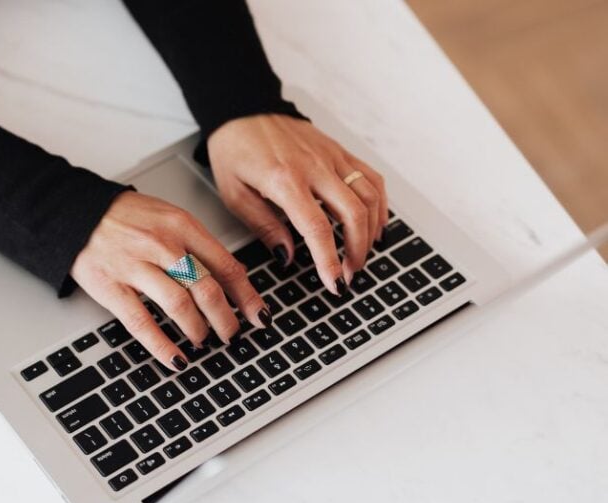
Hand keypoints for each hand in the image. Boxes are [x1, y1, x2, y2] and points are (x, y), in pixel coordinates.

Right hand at [70, 191, 269, 371]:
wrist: (76, 212)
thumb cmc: (125, 217)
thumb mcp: (169, 217)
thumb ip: (198, 244)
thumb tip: (232, 277)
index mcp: (182, 226)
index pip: (226, 265)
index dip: (247, 296)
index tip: (258, 315)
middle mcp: (162, 245)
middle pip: (207, 289)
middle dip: (226, 319)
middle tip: (232, 334)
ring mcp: (136, 267)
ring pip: (180, 307)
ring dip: (198, 331)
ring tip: (203, 341)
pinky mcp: (112, 288)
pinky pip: (142, 322)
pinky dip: (162, 345)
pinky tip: (175, 357)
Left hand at [207, 114, 387, 292]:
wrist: (242, 110)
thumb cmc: (234, 150)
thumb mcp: (235, 195)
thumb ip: (264, 226)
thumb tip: (288, 255)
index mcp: (285, 180)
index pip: (318, 228)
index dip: (330, 260)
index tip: (335, 283)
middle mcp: (314, 166)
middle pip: (353, 214)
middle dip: (357, 251)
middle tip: (349, 274)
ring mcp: (331, 156)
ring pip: (369, 196)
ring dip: (371, 231)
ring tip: (360, 255)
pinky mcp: (339, 150)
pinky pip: (370, 178)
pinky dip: (379, 204)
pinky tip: (374, 223)